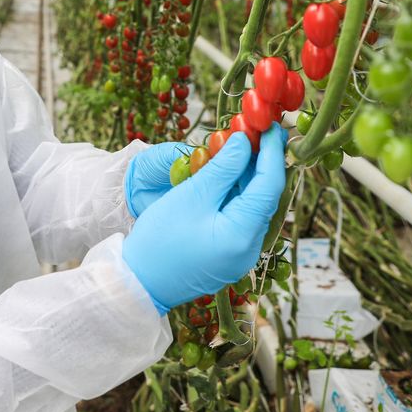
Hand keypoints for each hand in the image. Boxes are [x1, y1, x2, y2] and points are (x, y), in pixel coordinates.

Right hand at [122, 125, 286, 313]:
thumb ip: (223, 168)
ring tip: (240, 149)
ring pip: (252, 208)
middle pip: (264, 198)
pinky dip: (237, 196)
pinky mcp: (229, 256)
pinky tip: (227, 177)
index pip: (269, 186)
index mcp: (244, 235)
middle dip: (261, 163)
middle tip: (256, 133)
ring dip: (248, 178)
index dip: (273, 154)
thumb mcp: (192, 195)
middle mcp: (251, 248)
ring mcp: (241, 255)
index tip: (272, 128)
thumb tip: (244, 143)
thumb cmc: (160, 239)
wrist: (138, 282)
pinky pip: (241, 219)